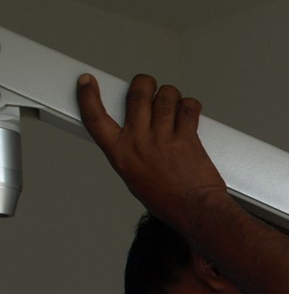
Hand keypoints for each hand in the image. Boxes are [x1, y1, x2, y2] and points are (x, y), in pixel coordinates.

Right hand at [76, 74, 228, 220]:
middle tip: (148, 84)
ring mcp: (163, 138)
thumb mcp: (135, 177)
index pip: (95, 118)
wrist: (195, 211)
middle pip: (136, 96)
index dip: (88, 96)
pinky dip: (190, 105)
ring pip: (165, 98)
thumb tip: (136, 133)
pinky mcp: (187, 138)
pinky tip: (189, 110)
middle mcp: (139, 142)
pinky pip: (188, 108)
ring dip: (170, 94)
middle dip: (144, 83)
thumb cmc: (168, 201)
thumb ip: (131, 151)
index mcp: (120, 154)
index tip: (87, 82)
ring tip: (174, 102)